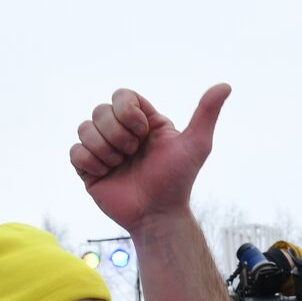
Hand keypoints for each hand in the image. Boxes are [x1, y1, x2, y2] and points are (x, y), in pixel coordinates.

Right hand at [69, 84, 230, 232]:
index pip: (121, 95)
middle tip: (133, 154)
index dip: (128, 113)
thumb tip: (226, 85)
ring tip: (120, 166)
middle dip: (117, 135)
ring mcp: (103, 149)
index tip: (143, 134)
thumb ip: (207, 113)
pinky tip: (107, 174)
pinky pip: (75, 151)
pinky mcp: (88, 168)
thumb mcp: (196, 145)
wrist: (157, 215)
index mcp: (143, 120)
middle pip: (100, 110)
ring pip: (84, 128)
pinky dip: (91, 162)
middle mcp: (121, 131)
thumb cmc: (178, 181)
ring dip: (105, 150)